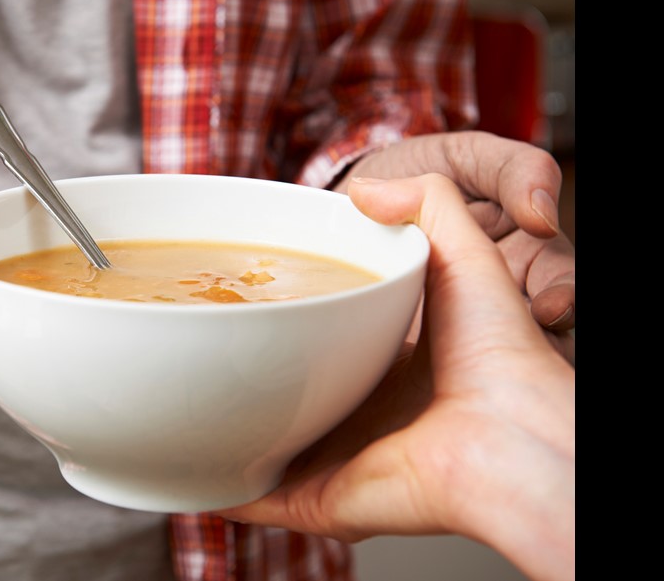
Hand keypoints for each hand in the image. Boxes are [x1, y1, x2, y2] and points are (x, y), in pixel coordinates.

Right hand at [220, 173, 574, 580]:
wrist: (510, 437)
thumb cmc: (500, 354)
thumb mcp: (466, 255)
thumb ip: (426, 204)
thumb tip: (364, 186)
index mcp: (393, 369)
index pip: (330, 341)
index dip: (296, 316)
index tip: (257, 291)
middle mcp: (365, 419)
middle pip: (289, 393)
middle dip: (248, 374)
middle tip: (204, 336)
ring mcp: (338, 462)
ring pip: (264, 446)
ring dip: (223, 427)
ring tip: (175, 397)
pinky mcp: (319, 500)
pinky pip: (254, 498)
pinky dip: (216, 487)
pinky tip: (183, 466)